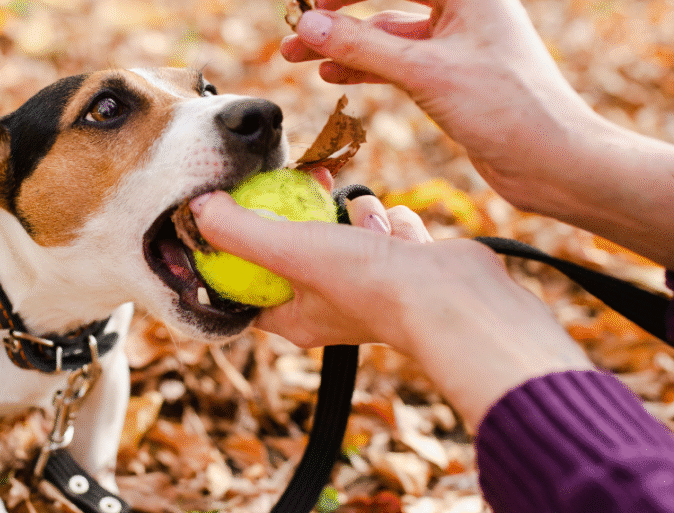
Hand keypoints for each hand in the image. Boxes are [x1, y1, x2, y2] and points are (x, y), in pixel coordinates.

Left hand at [190, 187, 593, 427]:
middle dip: (301, 213)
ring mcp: (371, 286)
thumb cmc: (369, 284)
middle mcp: (331, 305)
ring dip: (354, 216)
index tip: (237, 209)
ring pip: (345, 231)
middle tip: (301, 179)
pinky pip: (387, 229)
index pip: (250, 283)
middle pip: (298, 248)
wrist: (456, 297)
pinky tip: (400, 232)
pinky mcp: (405, 267)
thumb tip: (198, 208)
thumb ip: (240, 230)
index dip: (239, 248)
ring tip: (363, 218)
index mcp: (295, 316)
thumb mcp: (289, 251)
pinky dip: (391, 222)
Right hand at [282, 0, 594, 210]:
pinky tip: (332, 74)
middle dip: (337, 15)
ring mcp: (457, 42)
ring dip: (344, 45)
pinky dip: (365, 67)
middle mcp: (465, 8)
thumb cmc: (507, 108)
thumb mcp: (425, 72)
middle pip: (387, 1)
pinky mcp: (451, 75)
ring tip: (298, 55)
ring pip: (388, 35)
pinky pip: (397, 62)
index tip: (306, 4)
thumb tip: (308, 26)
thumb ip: (363, 46)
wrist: (552, 161)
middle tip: (295, 27)